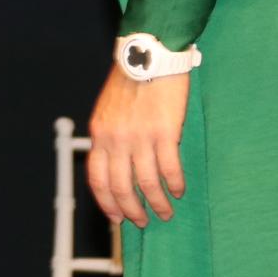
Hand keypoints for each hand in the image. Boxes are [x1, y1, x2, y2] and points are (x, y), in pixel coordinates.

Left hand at [86, 63, 189, 228]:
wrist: (147, 55)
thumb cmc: (129, 81)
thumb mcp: (107, 109)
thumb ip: (109, 135)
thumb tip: (116, 163)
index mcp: (100, 134)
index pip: (97, 178)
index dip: (106, 202)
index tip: (116, 218)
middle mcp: (116, 139)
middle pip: (121, 187)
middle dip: (132, 210)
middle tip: (143, 222)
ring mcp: (140, 137)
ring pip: (147, 183)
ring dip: (158, 203)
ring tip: (166, 212)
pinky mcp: (164, 132)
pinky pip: (170, 169)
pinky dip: (175, 184)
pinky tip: (179, 190)